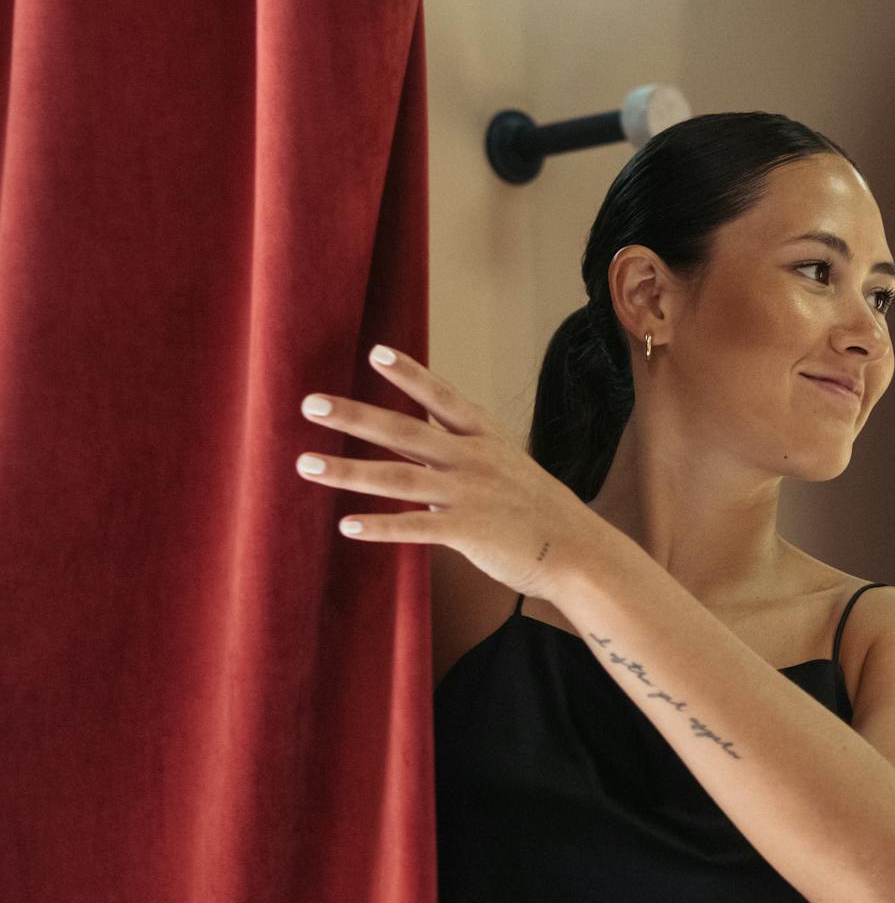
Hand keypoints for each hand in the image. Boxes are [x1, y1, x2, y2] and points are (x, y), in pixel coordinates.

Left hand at [293, 344, 604, 599]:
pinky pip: (415, 528)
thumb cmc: (542, 514)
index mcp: (486, 440)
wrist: (580, 551)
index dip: (410, 374)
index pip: (443, 399)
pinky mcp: (468, 532)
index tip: (375, 351)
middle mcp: (473, 460)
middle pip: (405, 432)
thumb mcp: (510, 471)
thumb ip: (466, 463)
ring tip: (306, 464)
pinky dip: (380, 527)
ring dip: (348, 471)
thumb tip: (428, 466)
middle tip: (310, 403)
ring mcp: (470, 495)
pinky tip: (346, 525)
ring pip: (397, 479)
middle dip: (355, 416)